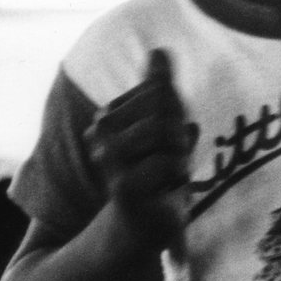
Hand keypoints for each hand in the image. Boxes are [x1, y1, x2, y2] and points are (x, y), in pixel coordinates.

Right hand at [84, 48, 193, 251]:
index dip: (176, 115)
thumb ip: (160, 91)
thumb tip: (159, 50)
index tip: (164, 144)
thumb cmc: (153, 177)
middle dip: (179, 134)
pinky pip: (168, 163)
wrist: (139, 230)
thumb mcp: (160, 129)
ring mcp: (108, 161)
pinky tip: (166, 191)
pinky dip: (178, 174)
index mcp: (108, 116)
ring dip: (180, 155)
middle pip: (165, 109)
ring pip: (167, 132)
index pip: (159, 90)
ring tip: (168, 177)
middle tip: (169, 164)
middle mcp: (100, 134)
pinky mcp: (123, 188)